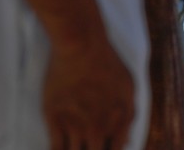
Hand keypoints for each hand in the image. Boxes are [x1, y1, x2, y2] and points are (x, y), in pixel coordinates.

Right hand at [43, 29, 134, 149]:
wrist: (80, 44)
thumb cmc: (106, 62)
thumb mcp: (128, 86)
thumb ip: (129, 116)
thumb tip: (126, 142)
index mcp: (118, 123)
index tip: (101, 146)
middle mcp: (97, 129)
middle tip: (88, 144)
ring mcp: (74, 125)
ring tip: (74, 146)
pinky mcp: (54, 118)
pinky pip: (55, 149)